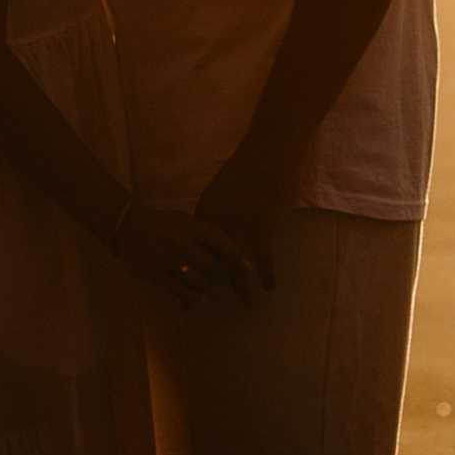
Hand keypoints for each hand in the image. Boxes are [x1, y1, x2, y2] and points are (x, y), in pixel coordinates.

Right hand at [109, 201, 257, 307]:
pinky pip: (182, 292)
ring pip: (198, 282)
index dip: (237, 256)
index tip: (249, 268)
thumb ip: (205, 233)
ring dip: (205, 286)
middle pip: (211, 266)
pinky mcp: (156, 275)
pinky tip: (201, 298)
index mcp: (189, 226)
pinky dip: (194, 298)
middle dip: (214, 272)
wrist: (126, 226)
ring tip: (203, 283)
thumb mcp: (184, 220)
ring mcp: (167, 260)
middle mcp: (180, 242)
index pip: (220, 241)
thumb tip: (232, 253)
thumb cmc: (162, 223)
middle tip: (211, 272)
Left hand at [192, 145, 296, 291]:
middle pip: (208, 260)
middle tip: (196, 306)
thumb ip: (218, 212)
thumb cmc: (249, 166)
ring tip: (245, 304)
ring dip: (240, 287)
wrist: (270, 148)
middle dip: (202, 286)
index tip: (184, 286)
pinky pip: (262, 258)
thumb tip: (216, 231)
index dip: (190, 268)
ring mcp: (241, 224)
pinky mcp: (263, 225)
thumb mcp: (223, 188)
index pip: (194, 247)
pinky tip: (269, 286)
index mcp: (206, 210)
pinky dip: (266, 274)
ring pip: (235, 265)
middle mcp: (219, 220)